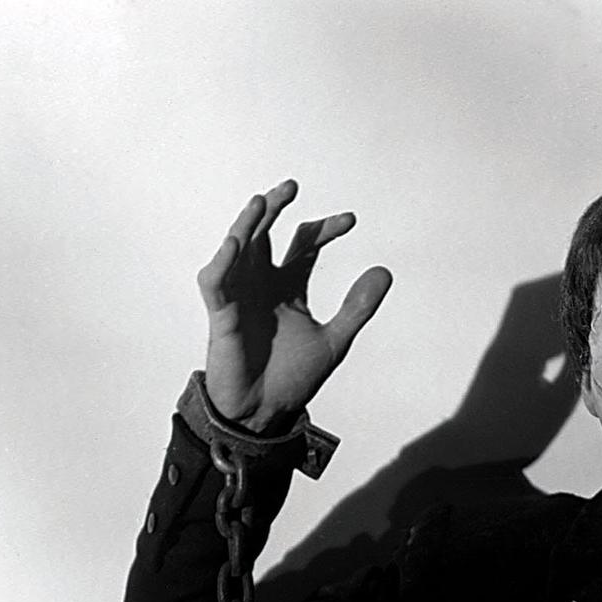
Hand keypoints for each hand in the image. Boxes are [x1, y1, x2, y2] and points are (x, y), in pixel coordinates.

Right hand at [197, 180, 391, 431]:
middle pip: (266, 233)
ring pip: (238, 247)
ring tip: (263, 202)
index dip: (325, 230)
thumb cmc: (293, 378)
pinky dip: (224, 262)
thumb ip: (357, 307)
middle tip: (293, 187)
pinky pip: (216, 281)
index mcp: (288, 287)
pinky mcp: (221, 315)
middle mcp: (262, 284)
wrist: (265, 413)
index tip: (351, 221)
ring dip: (248, 223)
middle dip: (276, 208)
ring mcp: (239, 296)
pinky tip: (236, 243)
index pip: (305, 246)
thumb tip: (385, 271)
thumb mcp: (335, 340)